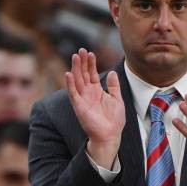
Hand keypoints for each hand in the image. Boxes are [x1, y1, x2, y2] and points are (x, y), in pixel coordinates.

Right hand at [66, 48, 124, 168]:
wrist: (110, 135)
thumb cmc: (114, 120)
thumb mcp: (117, 100)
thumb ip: (114, 86)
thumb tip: (113, 72)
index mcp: (97, 91)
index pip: (92, 74)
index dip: (91, 63)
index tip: (91, 53)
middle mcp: (88, 93)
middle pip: (83, 74)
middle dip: (82, 62)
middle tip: (81, 50)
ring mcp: (83, 99)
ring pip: (77, 81)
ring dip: (75, 69)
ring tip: (75, 56)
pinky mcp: (79, 107)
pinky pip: (73, 94)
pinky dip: (70, 84)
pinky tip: (69, 74)